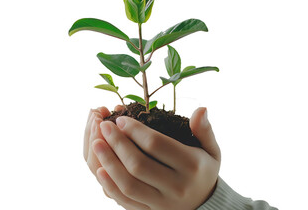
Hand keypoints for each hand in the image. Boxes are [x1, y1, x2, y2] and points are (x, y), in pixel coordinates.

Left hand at [92, 107, 220, 209]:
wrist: (205, 205)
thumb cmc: (204, 170)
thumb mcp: (211, 150)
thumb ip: (204, 130)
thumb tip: (201, 108)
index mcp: (192, 166)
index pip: (157, 145)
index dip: (136, 130)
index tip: (121, 119)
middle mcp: (177, 187)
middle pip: (138, 165)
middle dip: (118, 143)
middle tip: (105, 126)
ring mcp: (163, 204)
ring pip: (128, 184)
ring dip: (108, 163)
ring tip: (96, 144)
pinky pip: (125, 201)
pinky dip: (110, 186)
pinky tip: (99, 169)